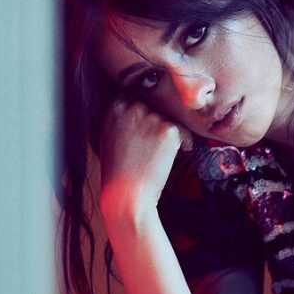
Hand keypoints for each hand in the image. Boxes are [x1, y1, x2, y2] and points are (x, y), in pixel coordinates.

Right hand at [98, 98, 192, 224]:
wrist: (126, 194)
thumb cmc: (117, 170)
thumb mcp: (109, 136)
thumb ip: (122, 117)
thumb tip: (138, 105)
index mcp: (115, 107)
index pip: (136, 99)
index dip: (143, 115)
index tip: (146, 130)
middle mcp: (132, 107)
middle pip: (155, 107)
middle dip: (157, 123)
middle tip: (155, 145)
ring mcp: (151, 117)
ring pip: (169, 119)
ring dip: (169, 134)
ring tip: (158, 155)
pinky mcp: (168, 129)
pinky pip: (183, 131)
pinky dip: (185, 142)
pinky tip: (178, 154)